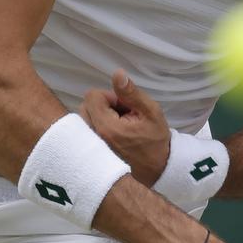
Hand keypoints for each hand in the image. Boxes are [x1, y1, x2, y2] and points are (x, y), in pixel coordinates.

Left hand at [81, 70, 169, 186]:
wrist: (157, 169)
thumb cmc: (155, 140)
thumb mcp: (151, 112)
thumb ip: (131, 93)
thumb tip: (117, 73)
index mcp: (106, 127)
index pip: (93, 96)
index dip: (109, 96)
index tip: (124, 106)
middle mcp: (93, 137)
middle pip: (85, 106)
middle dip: (102, 105)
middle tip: (122, 115)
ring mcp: (91, 146)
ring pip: (85, 117)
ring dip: (99, 115)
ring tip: (118, 125)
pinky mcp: (92, 152)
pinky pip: (86, 130)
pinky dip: (97, 126)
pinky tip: (113, 134)